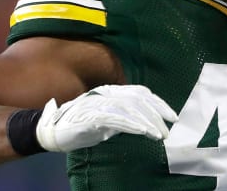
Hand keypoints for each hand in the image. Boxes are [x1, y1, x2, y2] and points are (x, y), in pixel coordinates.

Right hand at [35, 84, 177, 152]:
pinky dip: (132, 124)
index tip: (173, 117)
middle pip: (139, 99)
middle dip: (157, 114)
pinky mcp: (92, 116)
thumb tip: (148, 123)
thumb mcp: (110, 120)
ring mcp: (99, 103)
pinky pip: (116, 118)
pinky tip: (143, 132)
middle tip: (168, 130)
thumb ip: (126, 117)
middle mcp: (107, 93)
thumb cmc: (83, 126)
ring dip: (147, 121)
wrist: (54, 132)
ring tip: (158, 134)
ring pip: (130, 107)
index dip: (159, 103)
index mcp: (112, 92)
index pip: (141, 92)